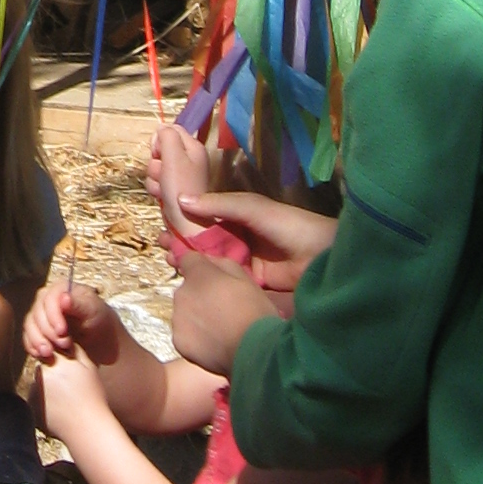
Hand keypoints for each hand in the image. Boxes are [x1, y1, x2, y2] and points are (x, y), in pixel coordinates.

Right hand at [23, 281, 123, 370]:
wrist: (102, 339)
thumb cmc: (100, 320)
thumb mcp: (94, 310)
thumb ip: (79, 304)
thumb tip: (63, 298)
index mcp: (60, 289)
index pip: (48, 299)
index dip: (53, 316)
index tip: (62, 331)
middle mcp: (47, 300)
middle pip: (36, 313)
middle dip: (48, 331)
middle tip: (64, 344)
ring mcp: (40, 316)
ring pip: (30, 326)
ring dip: (38, 341)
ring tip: (50, 353)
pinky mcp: (38, 332)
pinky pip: (28, 338)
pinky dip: (33, 347)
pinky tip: (42, 355)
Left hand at [34, 346, 109, 441]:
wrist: (87, 429)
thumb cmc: (92, 397)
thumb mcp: (90, 368)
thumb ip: (75, 349)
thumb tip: (62, 338)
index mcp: (57, 363)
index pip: (50, 351)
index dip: (59, 360)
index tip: (69, 372)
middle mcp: (42, 375)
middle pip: (42, 367)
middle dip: (51, 374)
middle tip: (68, 389)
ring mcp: (34, 391)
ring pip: (38, 383)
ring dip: (47, 388)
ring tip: (65, 401)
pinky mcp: (31, 406)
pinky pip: (35, 398)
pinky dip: (43, 402)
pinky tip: (58, 410)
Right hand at [150, 120, 211, 240]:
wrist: (185, 224)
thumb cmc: (181, 189)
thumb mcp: (174, 157)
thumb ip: (167, 137)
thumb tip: (161, 128)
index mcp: (193, 147)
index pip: (170, 130)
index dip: (160, 140)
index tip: (159, 153)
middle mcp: (188, 159)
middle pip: (160, 149)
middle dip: (155, 162)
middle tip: (163, 173)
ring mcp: (179, 175)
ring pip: (155, 166)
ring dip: (154, 177)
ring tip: (164, 188)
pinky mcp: (172, 189)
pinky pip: (156, 181)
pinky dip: (156, 188)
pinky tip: (162, 196)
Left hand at [168, 257, 280, 375]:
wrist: (255, 352)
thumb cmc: (255, 312)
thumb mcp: (246, 279)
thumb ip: (223, 265)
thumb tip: (209, 262)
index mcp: (198, 274)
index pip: (188, 259)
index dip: (200, 268)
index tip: (212, 279)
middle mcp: (181, 293)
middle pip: (187, 288)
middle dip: (200, 294)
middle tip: (222, 309)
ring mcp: (177, 319)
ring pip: (184, 312)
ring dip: (196, 316)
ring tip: (219, 329)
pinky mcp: (178, 342)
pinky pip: (184, 333)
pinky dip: (194, 337)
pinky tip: (213, 343)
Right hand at [174, 190, 337, 299]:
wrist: (322, 257)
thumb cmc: (289, 224)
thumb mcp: (252, 207)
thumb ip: (218, 204)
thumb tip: (180, 200)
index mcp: (237, 216)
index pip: (204, 215)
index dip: (183, 216)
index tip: (160, 216)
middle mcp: (236, 237)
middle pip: (201, 239)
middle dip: (180, 239)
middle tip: (160, 242)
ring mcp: (240, 261)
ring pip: (207, 260)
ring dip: (188, 259)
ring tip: (168, 257)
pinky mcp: (245, 283)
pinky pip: (220, 279)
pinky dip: (203, 278)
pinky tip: (186, 277)